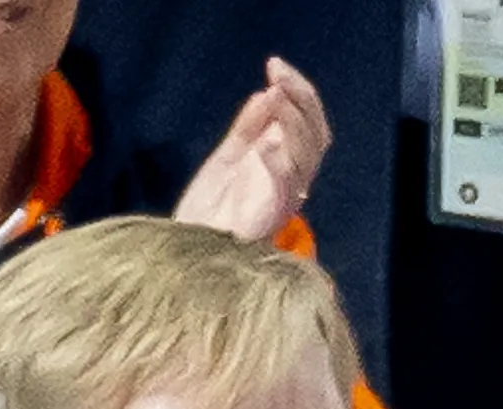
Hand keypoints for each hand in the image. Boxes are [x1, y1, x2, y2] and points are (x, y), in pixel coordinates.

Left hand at [174, 58, 326, 244]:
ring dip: (292, 121)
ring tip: (274, 96)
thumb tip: (266, 92)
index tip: (274, 66)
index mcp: (285, 163)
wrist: (186, 248)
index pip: (306, 120)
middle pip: (315, 133)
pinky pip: (286, 187)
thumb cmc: (208, 208)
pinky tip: (265, 144)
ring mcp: (284, 198)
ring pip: (307, 155)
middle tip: (278, 73)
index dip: (296, 90)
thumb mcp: (228, 155)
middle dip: (300, 97)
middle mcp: (292, 179)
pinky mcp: (271, 217)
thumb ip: (248, 127)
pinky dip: (279, 162)